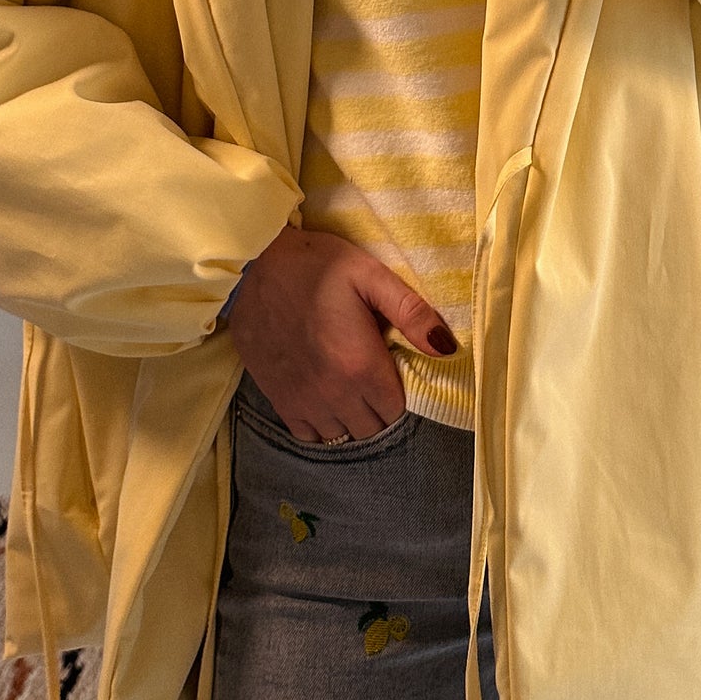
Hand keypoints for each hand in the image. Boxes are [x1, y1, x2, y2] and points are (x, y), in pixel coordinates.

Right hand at [228, 225, 456, 443]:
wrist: (252, 264)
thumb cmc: (316, 265)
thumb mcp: (370, 275)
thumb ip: (411, 312)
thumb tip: (447, 347)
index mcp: (361, 366)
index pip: (396, 410)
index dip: (400, 391)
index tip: (392, 369)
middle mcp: (333, 394)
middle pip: (372, 428)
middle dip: (379, 408)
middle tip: (373, 376)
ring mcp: (303, 401)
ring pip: (342, 435)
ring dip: (352, 418)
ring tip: (349, 387)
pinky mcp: (278, 399)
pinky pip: (308, 435)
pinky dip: (322, 424)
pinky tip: (324, 397)